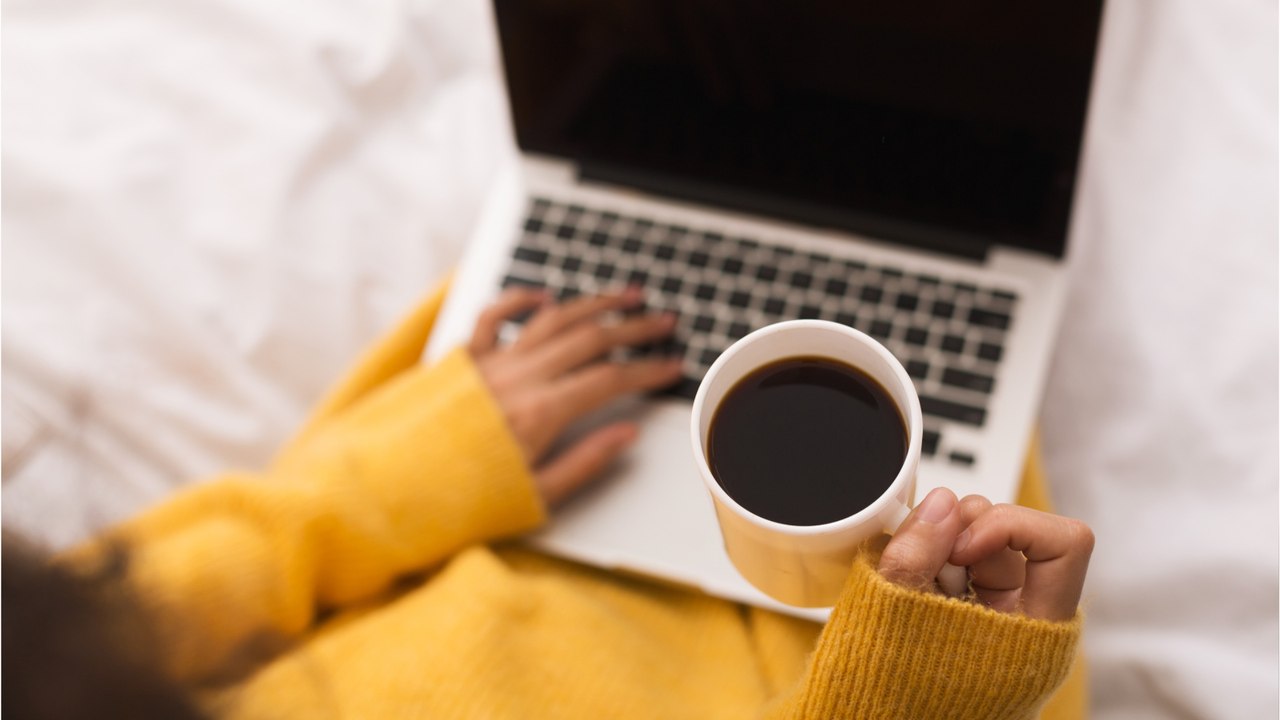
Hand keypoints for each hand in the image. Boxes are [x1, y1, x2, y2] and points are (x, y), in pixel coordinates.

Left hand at [467, 286, 683, 506]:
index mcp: (541, 413)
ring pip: (551, 320)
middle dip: (634, 328)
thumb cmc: (459, 503)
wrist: (387, 493)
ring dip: (592, 304)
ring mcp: (488, 365)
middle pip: (589, 340)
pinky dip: (519, 300)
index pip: (611, 380)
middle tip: (664, 320)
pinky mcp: (461, 363)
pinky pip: (492, 318)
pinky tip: (543, 296)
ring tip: (624, 296)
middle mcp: (517, 379)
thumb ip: (585, 462)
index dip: (649, 370)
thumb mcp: (535, 498)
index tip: (673, 365)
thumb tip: (627, 434)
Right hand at [878, 488, 1093, 620]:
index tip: (960, 543)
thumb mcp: (896, 620)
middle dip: (964, 529)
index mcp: (1038, 632)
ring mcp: (999, 614)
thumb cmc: (898, 696)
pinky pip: (959, 563)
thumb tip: (940, 502)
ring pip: (985, 543)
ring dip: (943, 545)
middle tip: (923, 551)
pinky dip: (932, 561)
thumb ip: (915, 558)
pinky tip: (911, 584)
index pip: (1064, 544)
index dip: (1009, 527)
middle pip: (1017, 535)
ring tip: (912, 575)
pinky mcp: (972, 611)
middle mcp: (1028, 620)